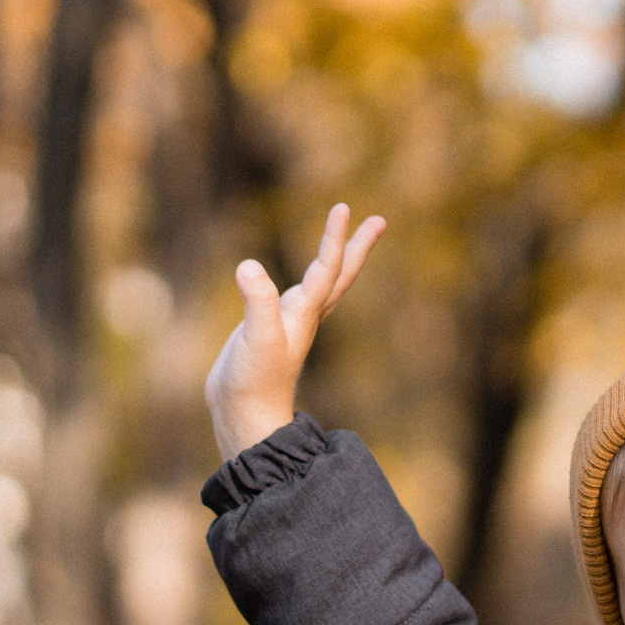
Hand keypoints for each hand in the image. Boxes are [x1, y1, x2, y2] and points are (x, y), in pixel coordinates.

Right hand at [204, 204, 386, 459]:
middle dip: (356, 247)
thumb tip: (249, 267)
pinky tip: (301, 281)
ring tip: (345, 240)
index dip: (335, 238)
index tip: (343, 208)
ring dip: (337, 261)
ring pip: (324, 286)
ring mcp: (290, 324)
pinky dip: (308, 281)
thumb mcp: (255, 339)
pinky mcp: (272, 332)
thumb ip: (257, 302)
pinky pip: (299, 297)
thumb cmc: (253, 381)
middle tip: (378, 221)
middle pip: (340, 275)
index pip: (327, 267)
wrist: (246, 416)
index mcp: (305, 313)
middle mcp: (305, 316)